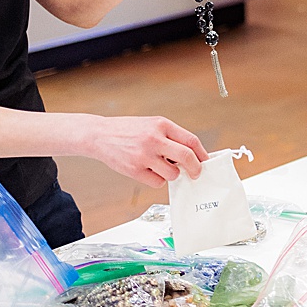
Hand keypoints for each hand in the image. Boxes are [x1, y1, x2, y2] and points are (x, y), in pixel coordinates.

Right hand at [85, 115, 207, 186]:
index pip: (191, 140)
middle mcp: (154, 139)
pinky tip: (149, 171)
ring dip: (172, 174)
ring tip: (162, 166)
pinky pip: (157, 182)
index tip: (206, 161)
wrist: (100, 135)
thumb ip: (171, 137)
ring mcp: (144, 155)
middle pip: (187, 157)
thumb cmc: (128, 130)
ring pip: (173, 173)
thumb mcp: (152, 125)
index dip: (202, 153)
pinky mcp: (134, 170)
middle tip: (196, 173)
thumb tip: (192, 155)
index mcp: (161, 125)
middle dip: (196, 168)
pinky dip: (157, 179)